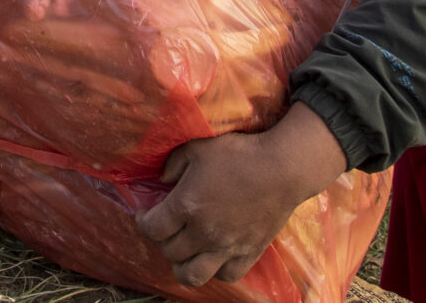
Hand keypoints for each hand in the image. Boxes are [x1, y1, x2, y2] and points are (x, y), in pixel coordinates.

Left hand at [136, 104, 347, 287]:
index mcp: (187, 206)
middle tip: (167, 227)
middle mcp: (204, 232)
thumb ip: (173, 164)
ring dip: (182, 265)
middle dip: (162, 240)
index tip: (147, 213)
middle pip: (170, 252)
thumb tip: (161, 180)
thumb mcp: (198, 148)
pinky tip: (213, 255)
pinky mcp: (249, 253)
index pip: (152, 228)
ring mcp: (227, 247)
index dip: (143, 221)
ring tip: (184, 251)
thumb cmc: (239, 155)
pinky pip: (226, 275)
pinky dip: (215, 269)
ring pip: (193, 275)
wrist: (282, 169)